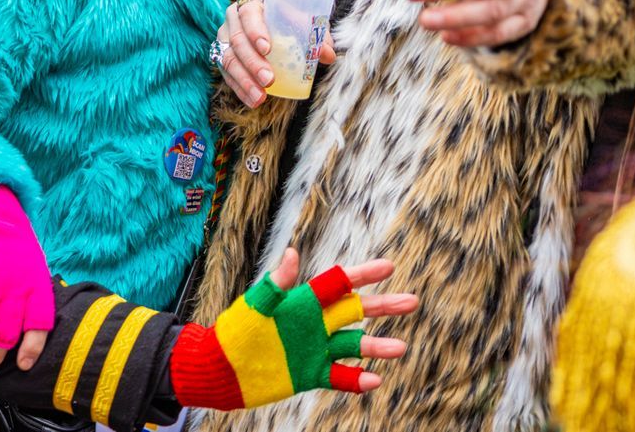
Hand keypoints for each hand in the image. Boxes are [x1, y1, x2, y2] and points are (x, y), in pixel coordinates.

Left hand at [167, 246, 416, 408]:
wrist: (222, 370)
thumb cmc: (234, 332)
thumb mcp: (254, 306)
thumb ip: (275, 284)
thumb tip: (290, 254)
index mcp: (302, 301)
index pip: (339, 283)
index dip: (363, 275)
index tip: (389, 267)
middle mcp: (314, 323)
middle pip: (356, 312)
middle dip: (384, 306)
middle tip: (412, 301)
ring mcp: (315, 349)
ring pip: (354, 346)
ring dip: (377, 347)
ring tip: (402, 348)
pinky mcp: (311, 373)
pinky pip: (340, 376)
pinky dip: (357, 379)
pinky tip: (375, 381)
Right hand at [217, 0, 335, 107]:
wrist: (271, 17)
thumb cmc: (288, 16)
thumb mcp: (303, 18)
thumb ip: (316, 33)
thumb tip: (328, 54)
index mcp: (252, 2)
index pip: (248, 14)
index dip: (255, 31)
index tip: (267, 49)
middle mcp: (233, 18)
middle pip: (238, 40)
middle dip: (253, 62)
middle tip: (269, 79)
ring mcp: (225, 38)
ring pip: (228, 59)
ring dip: (244, 80)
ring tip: (260, 96)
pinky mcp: (223, 56)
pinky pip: (227, 74)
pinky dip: (240, 89)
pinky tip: (252, 100)